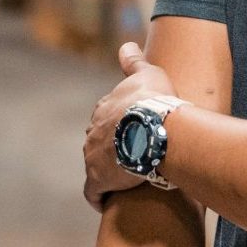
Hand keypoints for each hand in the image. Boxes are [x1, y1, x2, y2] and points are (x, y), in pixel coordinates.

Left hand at [83, 43, 181, 209]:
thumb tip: (126, 44)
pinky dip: (99, 196)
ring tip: (126, 178)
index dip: (119, 123)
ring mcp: (92, 156)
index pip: (106, 116)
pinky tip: (108, 201)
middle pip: (99, 141)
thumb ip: (134, 61)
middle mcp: (93, 131)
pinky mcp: (97, 179)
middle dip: (110, 147)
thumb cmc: (154, 100)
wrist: (153, 129)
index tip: (131, 130)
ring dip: (107, 170)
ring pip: (96, 165)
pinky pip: (93, 192)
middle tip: (132, 155)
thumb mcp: (148, 73)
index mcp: (104, 108)